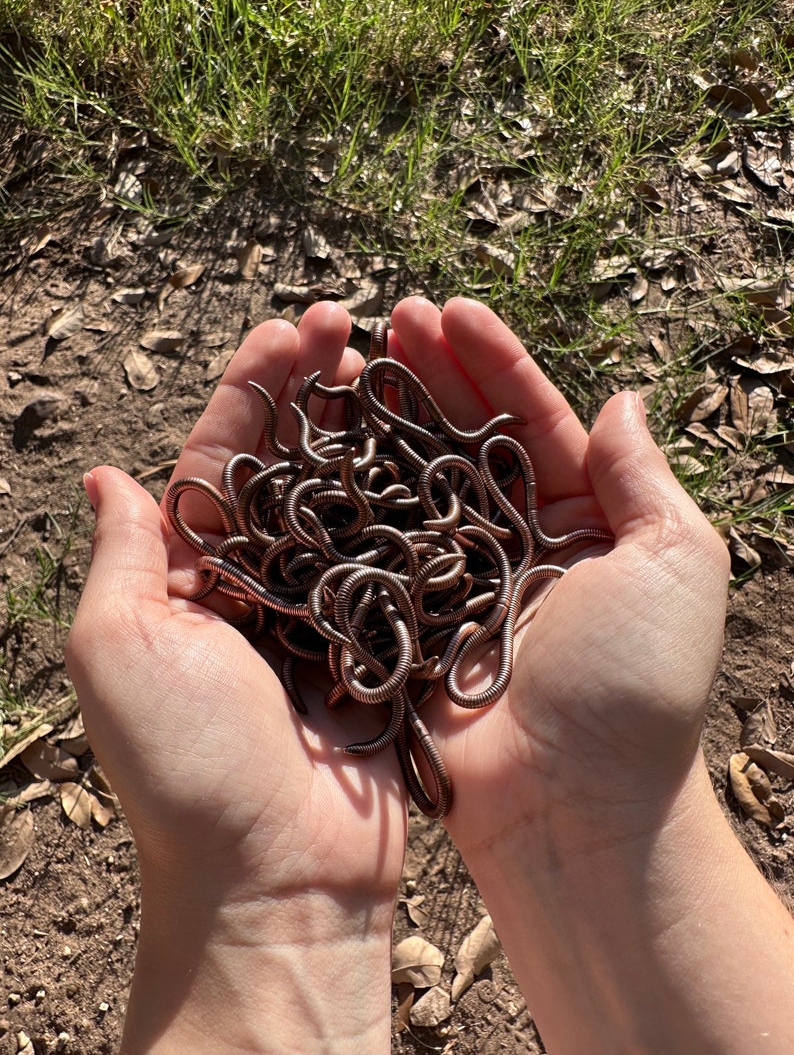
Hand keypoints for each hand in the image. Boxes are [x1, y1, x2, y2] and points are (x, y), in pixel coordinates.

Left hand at [65, 302, 404, 1054]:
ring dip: (369, 430)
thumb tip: (106, 478)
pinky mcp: (385, 640)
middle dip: (316, 391)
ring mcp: (329, 610)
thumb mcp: (120, 647)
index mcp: (191, 578)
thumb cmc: (187, 762)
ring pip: (352, 498)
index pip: (222, 459)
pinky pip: (401, 556)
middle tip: (351, 324)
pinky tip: (437, 449)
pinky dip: (415, 502)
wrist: (278, 871)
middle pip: (293, 463)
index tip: (289, 330)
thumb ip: (122, 556)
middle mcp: (259, 586)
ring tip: (393, 367)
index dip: (252, 389)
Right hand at [387, 297, 793, 1053]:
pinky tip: (325, 441)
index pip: (534, 423)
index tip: (452, 309)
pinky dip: (351, 491)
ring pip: (415, 480)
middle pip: (467, 439)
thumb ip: (646, 479)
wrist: (572, 807)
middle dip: (432, 374)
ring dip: (386, 418)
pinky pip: (376, 543)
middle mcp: (517, 544)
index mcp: (585, 524)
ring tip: (351, 356)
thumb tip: (623, 397)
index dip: (496, 363)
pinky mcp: (406, 620)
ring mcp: (455, 581)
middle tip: (390, 316)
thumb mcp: (676, 564)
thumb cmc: (636, 684)